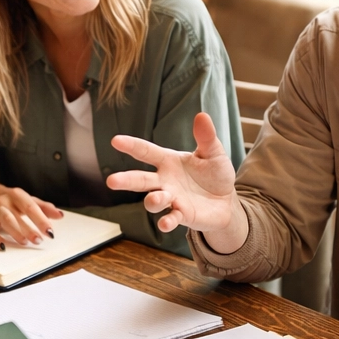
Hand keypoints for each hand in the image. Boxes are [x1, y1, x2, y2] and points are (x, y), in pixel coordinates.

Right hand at [0, 180, 62, 249]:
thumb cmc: (9, 200)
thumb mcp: (26, 200)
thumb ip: (43, 207)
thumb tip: (60, 215)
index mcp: (17, 195)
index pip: (31, 207)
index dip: (41, 220)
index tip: (50, 232)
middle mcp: (4, 200)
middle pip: (18, 215)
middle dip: (29, 229)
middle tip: (39, 241)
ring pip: (5, 220)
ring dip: (15, 232)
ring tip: (24, 242)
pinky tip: (3, 247)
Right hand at [107, 112, 243, 247]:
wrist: (226, 201)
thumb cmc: (215, 174)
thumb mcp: (213, 153)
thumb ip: (206, 137)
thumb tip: (202, 115)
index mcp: (169, 162)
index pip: (146, 152)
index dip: (132, 146)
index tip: (115, 141)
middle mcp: (165, 181)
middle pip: (140, 180)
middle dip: (126, 180)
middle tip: (112, 181)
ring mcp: (171, 199)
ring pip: (153, 201)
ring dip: (152, 200)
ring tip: (156, 198)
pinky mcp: (181, 215)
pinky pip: (170, 219)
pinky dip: (166, 222)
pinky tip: (166, 223)